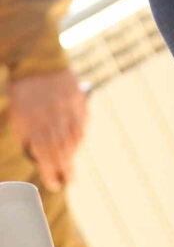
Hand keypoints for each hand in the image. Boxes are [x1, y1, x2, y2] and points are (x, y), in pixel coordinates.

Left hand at [8, 69, 89, 190]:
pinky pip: (82, 124)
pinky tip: (77, 144)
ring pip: (74, 138)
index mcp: (35, 123)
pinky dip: (80, 136)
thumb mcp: (18, 117)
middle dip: (66, 169)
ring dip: (73, 154)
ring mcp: (68, 108)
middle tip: (69, 181)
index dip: (50, 173)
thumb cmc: (23, 92)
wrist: (38, 61)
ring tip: (71, 165)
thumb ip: (28, 138)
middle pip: (62, 150)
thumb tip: (40, 158)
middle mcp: (53, 118)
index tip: (55, 185)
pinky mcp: (78, 100)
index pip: (45, 155)